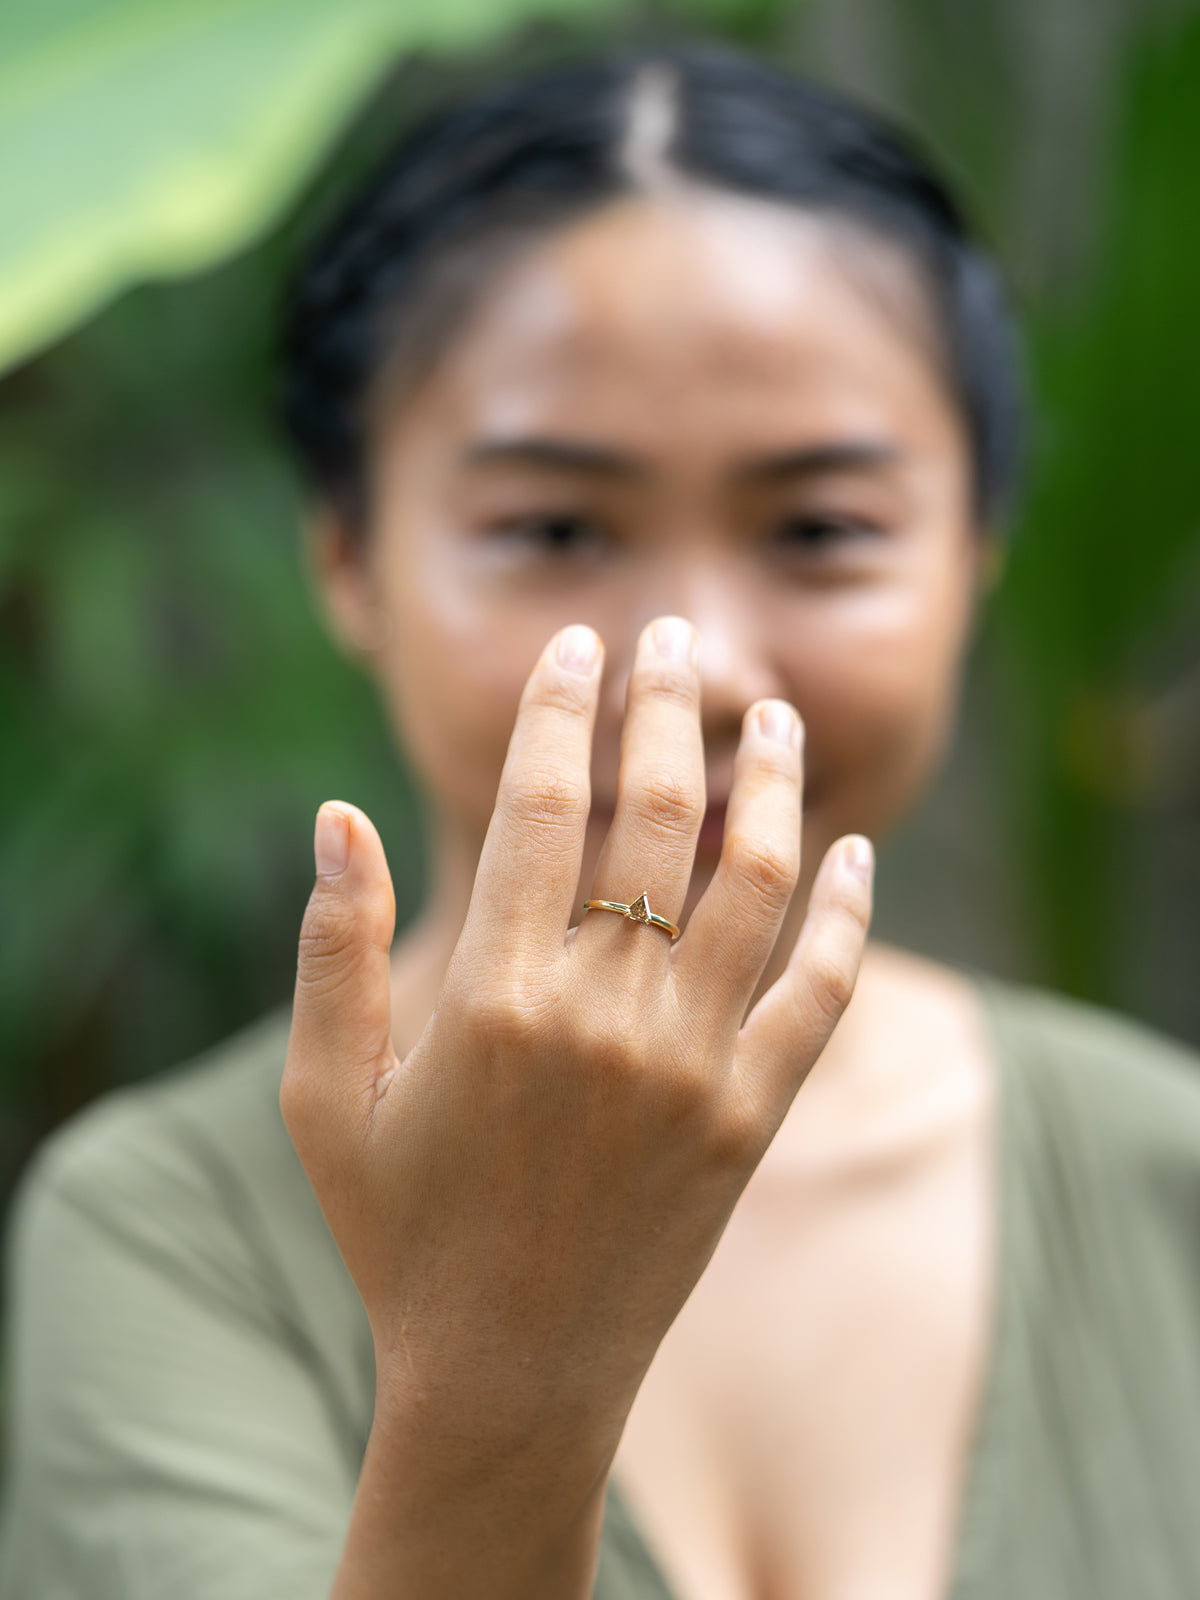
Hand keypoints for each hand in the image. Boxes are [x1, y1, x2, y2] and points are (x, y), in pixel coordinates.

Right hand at [282, 616, 872, 1477]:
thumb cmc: (400, 1235)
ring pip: (756, 883)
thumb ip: (333, 950)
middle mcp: (602, 1016)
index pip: (541, 806)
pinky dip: (850, 917)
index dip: (561, 710)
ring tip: (774, 718)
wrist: (509, 1378)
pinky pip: (822, 995)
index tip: (580, 645)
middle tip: (672, 640)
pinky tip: (859, 854)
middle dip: (663, 708)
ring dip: (774, 785)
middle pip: (655, 816)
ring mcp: (690, 1068)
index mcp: (492, 997)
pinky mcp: (751, 1120)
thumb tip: (337, 814)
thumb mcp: (326, 1099)